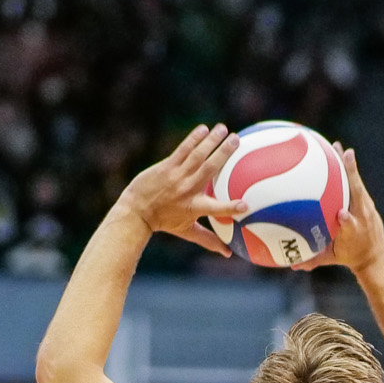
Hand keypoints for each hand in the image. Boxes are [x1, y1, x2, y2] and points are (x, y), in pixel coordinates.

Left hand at [115, 124, 242, 256]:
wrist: (136, 211)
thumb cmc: (165, 221)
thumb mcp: (188, 232)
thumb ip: (209, 240)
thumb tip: (228, 253)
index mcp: (195, 207)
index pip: (216, 209)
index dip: (231, 208)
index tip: (246, 206)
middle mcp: (187, 190)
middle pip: (210, 169)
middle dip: (224, 153)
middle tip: (237, 139)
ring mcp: (177, 176)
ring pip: (197, 155)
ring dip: (211, 140)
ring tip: (223, 129)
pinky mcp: (166, 167)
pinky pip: (183, 150)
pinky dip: (193, 139)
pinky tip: (204, 129)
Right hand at [291, 145, 383, 273]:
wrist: (374, 254)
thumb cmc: (349, 256)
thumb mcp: (330, 259)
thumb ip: (312, 261)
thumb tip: (292, 266)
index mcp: (352, 233)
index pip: (350, 226)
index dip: (347, 220)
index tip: (342, 214)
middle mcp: (361, 216)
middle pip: (357, 193)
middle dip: (352, 176)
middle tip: (344, 155)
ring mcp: (366, 207)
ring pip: (357, 183)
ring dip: (348, 165)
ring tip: (338, 146)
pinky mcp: (366, 201)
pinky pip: (355, 182)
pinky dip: (348, 168)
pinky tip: (338, 153)